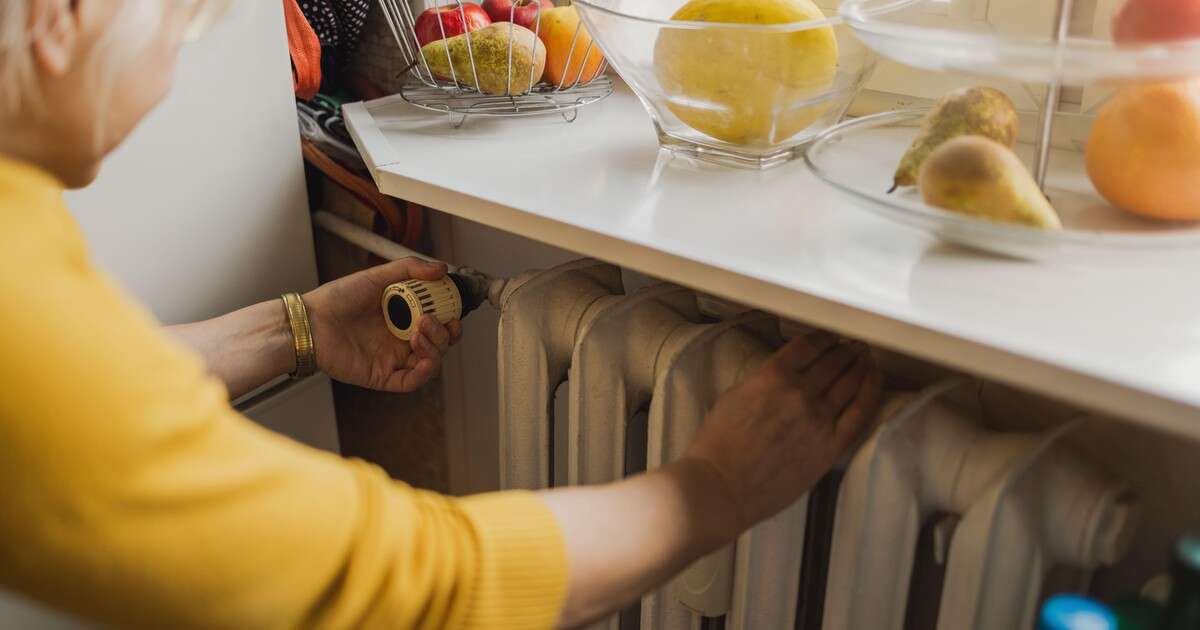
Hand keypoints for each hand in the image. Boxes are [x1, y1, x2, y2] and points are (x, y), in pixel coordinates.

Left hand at [303, 258, 462, 392]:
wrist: (312, 321)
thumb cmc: (337, 299)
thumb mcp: (377, 276)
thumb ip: (410, 269)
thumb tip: (442, 268)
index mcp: (403, 317)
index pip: (438, 322)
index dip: (451, 319)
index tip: (453, 309)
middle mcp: (401, 339)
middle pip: (440, 343)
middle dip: (446, 333)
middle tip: (433, 320)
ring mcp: (393, 359)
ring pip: (431, 362)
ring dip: (435, 347)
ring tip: (420, 330)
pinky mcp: (383, 376)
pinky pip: (412, 382)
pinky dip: (424, 373)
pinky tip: (423, 358)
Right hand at [683, 332, 882, 544]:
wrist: (722, 486)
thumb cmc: (718, 446)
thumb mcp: (734, 396)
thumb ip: (763, 381)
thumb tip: (784, 375)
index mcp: (772, 376)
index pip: (807, 346)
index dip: (823, 338)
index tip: (829, 336)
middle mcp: (799, 393)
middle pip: (833, 362)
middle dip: (844, 350)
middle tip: (852, 345)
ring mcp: (818, 420)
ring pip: (849, 382)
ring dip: (860, 365)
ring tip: (865, 357)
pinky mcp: (829, 446)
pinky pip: (859, 412)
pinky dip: (870, 391)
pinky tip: (873, 379)